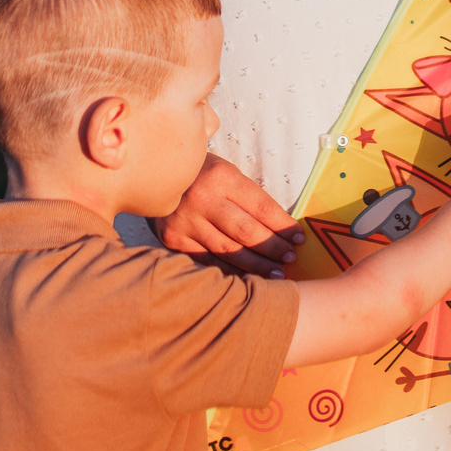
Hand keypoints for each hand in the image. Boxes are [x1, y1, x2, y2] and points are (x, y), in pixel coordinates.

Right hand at [153, 154, 303, 277]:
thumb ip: (248, 196)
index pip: (261, 206)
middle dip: (273, 247)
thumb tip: (281, 226)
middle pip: (246, 231)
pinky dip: (230, 271)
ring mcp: (186, 221)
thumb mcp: (224, 172)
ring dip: (257, 265)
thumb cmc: (200, 173)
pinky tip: (248, 278)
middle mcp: (202, 199)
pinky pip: (207, 261)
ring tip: (278, 273)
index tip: (299, 237)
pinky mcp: (173, 239)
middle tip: (291, 258)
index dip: (283, 225)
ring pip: (228, 250)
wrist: (151, 174)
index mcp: (221, 176)